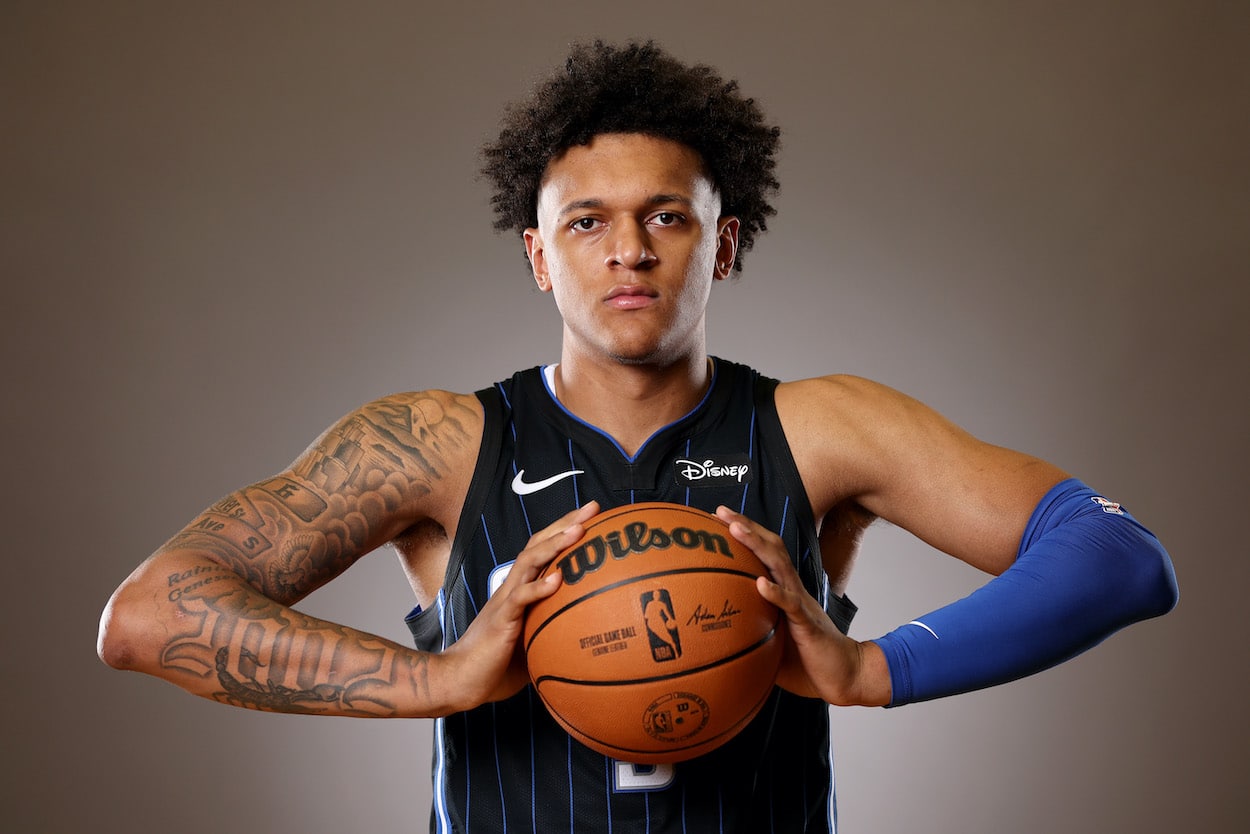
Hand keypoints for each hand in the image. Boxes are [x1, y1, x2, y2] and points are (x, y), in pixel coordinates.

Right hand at [434, 501, 600, 713]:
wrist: (460, 680)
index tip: (591, 515)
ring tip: (578, 531)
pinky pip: (519, 598)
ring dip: (553, 545)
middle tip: (592, 508)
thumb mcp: (533, 644)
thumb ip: (553, 633)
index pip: (542, 550)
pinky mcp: (501, 619)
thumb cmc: (495, 666)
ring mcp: (504, 601)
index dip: (564, 530)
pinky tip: (557, 580)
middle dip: (564, 523)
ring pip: (528, 562)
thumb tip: (589, 638)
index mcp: (519, 590)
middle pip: (537, 545)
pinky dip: (538, 587)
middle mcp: (512, 588)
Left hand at [715, 506, 889, 706]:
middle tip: (721, 511)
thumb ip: (750, 636)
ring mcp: (801, 604)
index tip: (718, 519)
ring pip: (778, 566)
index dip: (745, 534)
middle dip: (746, 526)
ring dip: (756, 545)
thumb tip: (715, 642)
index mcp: (785, 592)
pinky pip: (790, 604)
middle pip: (770, 548)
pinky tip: (761, 584)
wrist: (846, 676)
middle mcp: (793, 590)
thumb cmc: (808, 663)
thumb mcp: (772, 646)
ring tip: (735, 529)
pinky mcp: (807, 624)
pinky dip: (776, 593)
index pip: (764, 554)